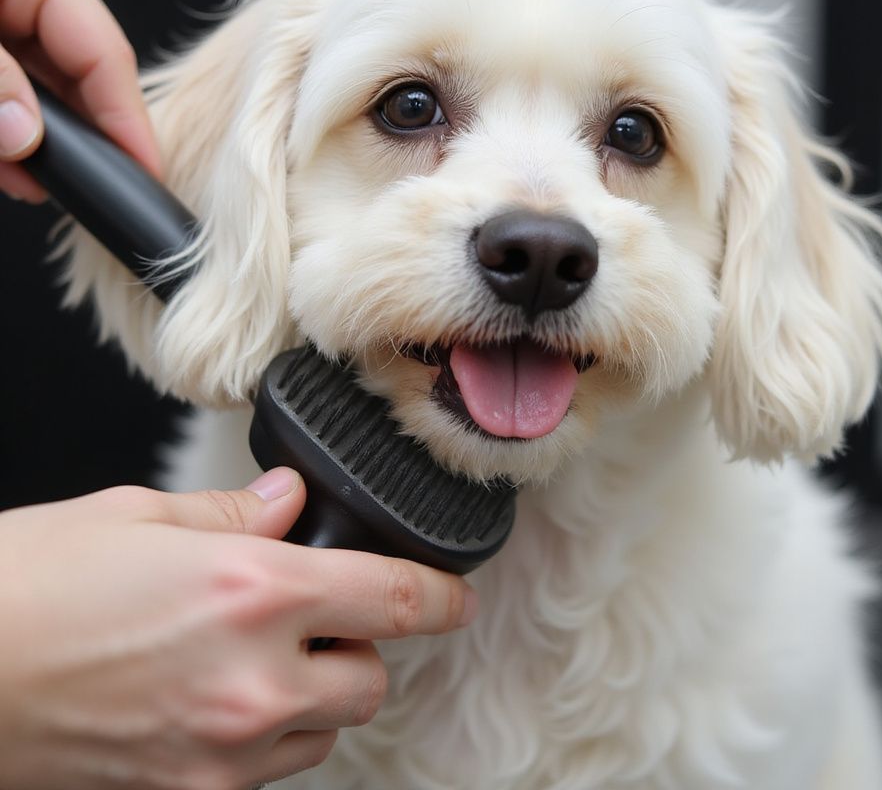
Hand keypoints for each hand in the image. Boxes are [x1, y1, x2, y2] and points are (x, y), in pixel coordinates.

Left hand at [0, 0, 160, 200]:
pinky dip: (6, 121)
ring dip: (34, 137)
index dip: (127, 124)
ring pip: (43, 83)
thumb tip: (26, 136)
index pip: (105, 56)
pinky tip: (4, 159)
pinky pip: (11, 80)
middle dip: (76, 137)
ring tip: (25, 180)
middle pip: (80, 73)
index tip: (142, 176)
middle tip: (75, 193)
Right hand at [0, 468, 476, 789]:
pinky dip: (271, 737)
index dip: (438, 597)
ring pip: (324, 733)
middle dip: (361, 646)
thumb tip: (289, 502)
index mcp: (252, 591)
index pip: (390, 598)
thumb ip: (235, 513)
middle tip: (318, 616)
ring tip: (263, 658)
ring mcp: (220, 752)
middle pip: (370, 679)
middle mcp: (251, 680)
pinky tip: (223, 697)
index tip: (455, 597)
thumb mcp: (138, 517)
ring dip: (317, 696)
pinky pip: (268, 771)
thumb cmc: (27, 586)